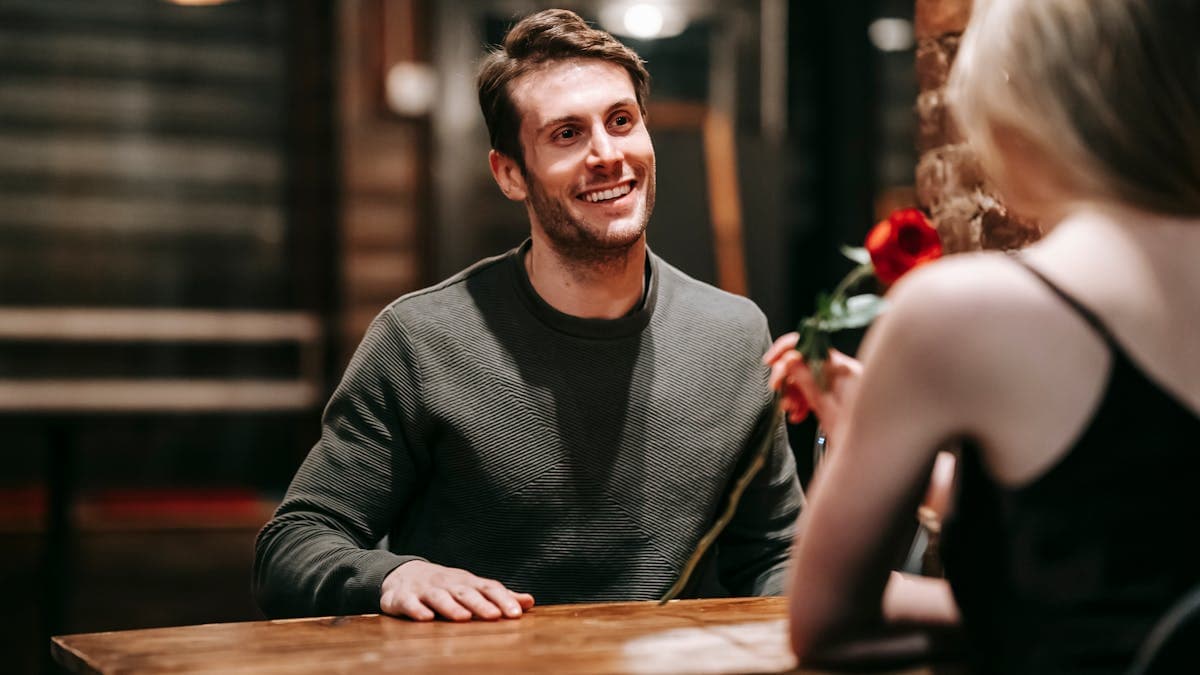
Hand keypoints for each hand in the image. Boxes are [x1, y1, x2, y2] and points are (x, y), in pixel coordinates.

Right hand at [380, 560, 534, 621]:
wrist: (403, 574)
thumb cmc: (446, 586)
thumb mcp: (471, 588)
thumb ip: (499, 596)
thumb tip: (528, 601)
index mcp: (466, 582)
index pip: (487, 587)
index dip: (502, 599)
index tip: (516, 614)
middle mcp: (448, 583)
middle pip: (465, 592)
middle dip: (480, 604)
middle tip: (495, 616)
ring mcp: (425, 589)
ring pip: (439, 597)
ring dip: (451, 607)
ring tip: (463, 618)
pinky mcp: (403, 598)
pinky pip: (410, 603)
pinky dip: (417, 610)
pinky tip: (426, 618)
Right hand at [763, 332, 862, 440]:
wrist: (870, 451)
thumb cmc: (854, 433)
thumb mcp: (826, 406)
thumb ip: (807, 381)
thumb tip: (789, 359)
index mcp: (842, 369)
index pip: (810, 345)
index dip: (787, 349)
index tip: (770, 361)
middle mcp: (840, 371)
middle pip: (803, 361)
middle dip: (786, 376)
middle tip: (777, 391)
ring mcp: (836, 382)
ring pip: (804, 377)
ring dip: (791, 392)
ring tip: (790, 409)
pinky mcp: (833, 394)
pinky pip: (810, 389)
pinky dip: (800, 400)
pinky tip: (799, 414)